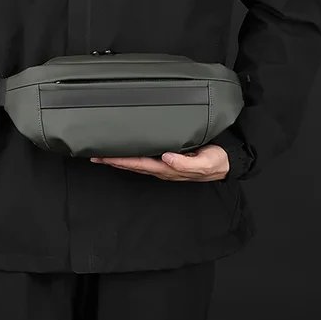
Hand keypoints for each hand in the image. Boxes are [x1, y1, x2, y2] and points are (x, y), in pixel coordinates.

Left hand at [90, 144, 229, 181]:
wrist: (227, 162)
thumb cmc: (216, 162)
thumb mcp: (205, 163)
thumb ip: (186, 163)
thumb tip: (167, 157)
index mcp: (168, 168)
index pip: (138, 163)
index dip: (119, 160)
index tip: (103, 157)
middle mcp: (162, 167)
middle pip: (132, 164)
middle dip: (112, 161)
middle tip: (93, 156)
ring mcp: (164, 164)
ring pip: (136, 161)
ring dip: (119, 159)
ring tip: (102, 154)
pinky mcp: (168, 158)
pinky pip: (144, 157)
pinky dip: (131, 154)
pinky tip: (125, 151)